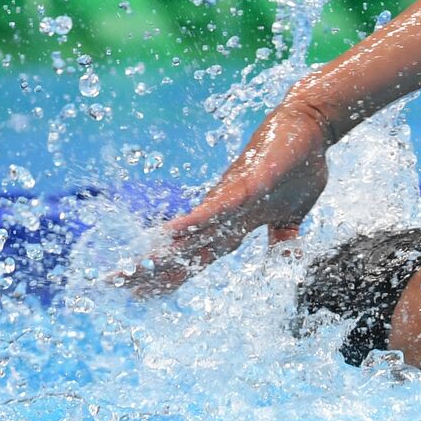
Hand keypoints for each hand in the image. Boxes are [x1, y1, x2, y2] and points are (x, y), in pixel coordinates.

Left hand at [117, 102, 329, 296]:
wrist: (310, 124)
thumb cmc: (299, 164)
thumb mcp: (292, 215)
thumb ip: (283, 237)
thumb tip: (286, 258)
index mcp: (233, 223)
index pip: (194, 257)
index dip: (169, 277)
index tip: (140, 295)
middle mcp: (224, 211)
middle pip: (181, 249)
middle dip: (149, 269)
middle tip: (109, 285)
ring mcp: (232, 197)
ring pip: (191, 231)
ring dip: (161, 251)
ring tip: (130, 269)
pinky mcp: (248, 184)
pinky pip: (217, 207)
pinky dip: (193, 222)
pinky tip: (168, 233)